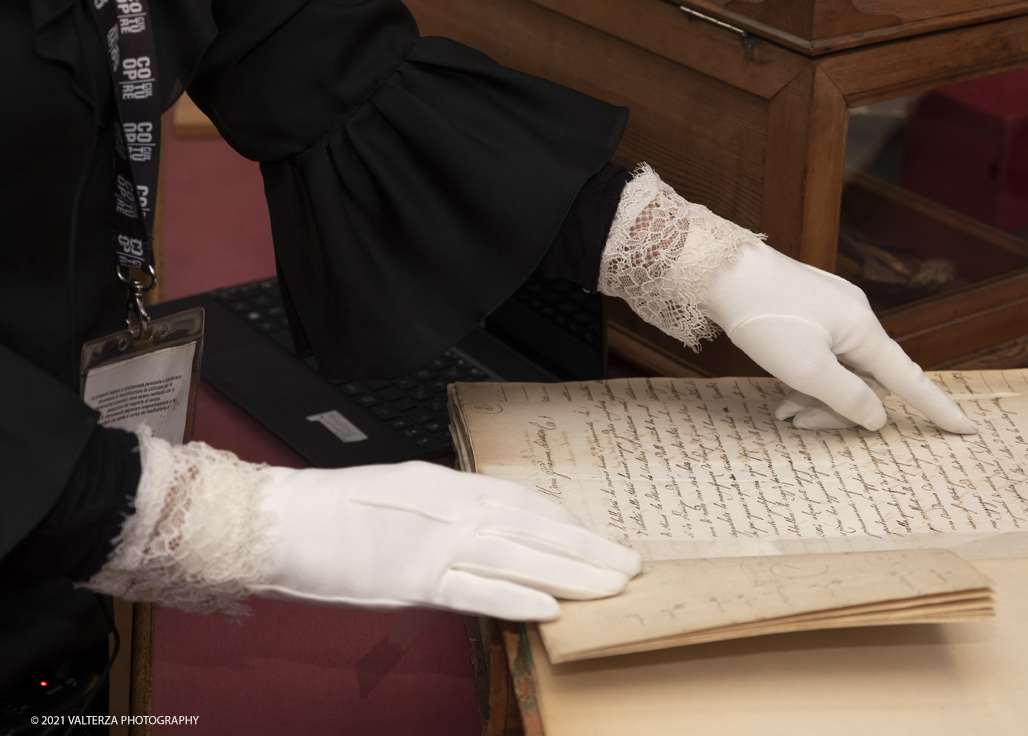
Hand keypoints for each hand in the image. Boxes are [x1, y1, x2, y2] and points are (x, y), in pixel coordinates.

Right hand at [251, 461, 641, 620]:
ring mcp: (434, 544)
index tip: (593, 536)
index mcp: (447, 484)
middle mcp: (450, 508)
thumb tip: (481, 530)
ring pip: (518, 558)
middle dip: (587, 547)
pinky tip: (550, 609)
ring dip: (570, 573)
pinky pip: (474, 591)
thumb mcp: (402, 495)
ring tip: (612, 587)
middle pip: (533, 527)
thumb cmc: (335, 508)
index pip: (521, 499)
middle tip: (630, 563)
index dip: (563, 521)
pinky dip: (514, 600)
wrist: (279, 520)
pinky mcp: (412, 579)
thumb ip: (445, 511)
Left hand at [699, 240, 976, 433]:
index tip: (966, 429)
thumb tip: (879, 416)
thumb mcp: (806, 370)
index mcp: (863, 331)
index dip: (937, 408)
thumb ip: (848, 397)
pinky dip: (804, 376)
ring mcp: (831, 310)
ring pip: (839, 367)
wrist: (721, 271)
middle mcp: (855, 317)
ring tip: (782, 412)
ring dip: (814, 394)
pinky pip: (820, 352)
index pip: (910, 379)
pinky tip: (780, 389)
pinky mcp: (807, 308)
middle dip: (837, 407)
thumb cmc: (765, 317)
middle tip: (797, 422)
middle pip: (866, 378)